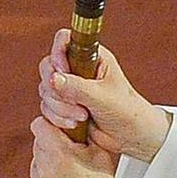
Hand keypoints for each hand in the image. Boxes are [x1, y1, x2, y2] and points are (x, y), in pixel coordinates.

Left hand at [24, 116, 129, 177]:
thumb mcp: (101, 155)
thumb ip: (84, 132)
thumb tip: (75, 117)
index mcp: (58, 153)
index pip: (39, 124)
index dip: (50, 125)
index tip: (60, 130)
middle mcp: (41, 168)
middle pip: (38, 143)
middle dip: (52, 146)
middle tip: (70, 157)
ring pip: (37, 163)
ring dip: (48, 165)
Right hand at [38, 30, 170, 162]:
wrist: (130, 136)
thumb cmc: (126, 111)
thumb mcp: (103, 97)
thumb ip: (78, 87)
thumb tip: (54, 79)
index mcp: (92, 56)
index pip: (64, 40)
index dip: (57, 54)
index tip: (62, 72)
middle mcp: (77, 68)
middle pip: (48, 67)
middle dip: (57, 89)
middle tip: (75, 102)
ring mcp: (69, 87)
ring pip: (46, 90)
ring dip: (59, 107)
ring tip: (82, 116)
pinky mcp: (63, 105)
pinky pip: (47, 107)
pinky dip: (57, 117)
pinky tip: (75, 124)